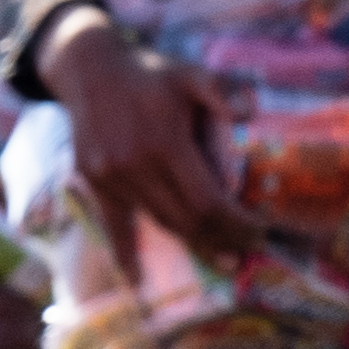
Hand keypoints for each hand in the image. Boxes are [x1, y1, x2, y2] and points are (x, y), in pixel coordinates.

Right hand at [38, 16, 253, 256]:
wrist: (89, 68)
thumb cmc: (150, 74)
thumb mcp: (189, 72)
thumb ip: (222, 90)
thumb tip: (251, 111)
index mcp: (165, 141)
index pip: (207, 200)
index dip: (236, 224)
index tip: (259, 231)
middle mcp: (136, 164)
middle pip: (186, 219)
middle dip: (223, 240)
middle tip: (250, 252)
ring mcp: (111, 175)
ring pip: (158, 222)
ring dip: (193, 246)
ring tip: (222, 262)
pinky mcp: (93, 180)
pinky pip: (112, 224)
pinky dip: (124, 254)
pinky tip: (136, 280)